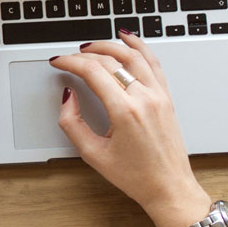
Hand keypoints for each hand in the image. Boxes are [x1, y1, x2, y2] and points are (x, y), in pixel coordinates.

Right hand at [50, 31, 208, 226]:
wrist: (169, 187)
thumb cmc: (136, 176)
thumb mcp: (93, 155)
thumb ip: (73, 124)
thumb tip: (68, 97)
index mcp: (125, 112)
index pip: (93, 72)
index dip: (71, 63)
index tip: (58, 62)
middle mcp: (144, 98)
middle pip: (111, 61)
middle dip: (85, 54)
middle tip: (70, 57)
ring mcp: (159, 95)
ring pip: (134, 55)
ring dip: (110, 45)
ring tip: (93, 45)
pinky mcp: (166, 97)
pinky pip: (153, 63)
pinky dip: (140, 46)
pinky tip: (129, 39)